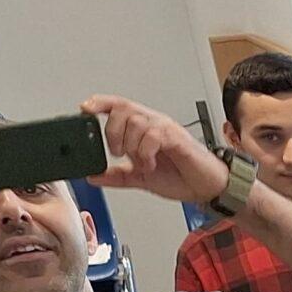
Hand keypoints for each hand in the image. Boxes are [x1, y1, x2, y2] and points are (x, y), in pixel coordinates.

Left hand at [83, 95, 226, 205]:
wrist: (207, 188)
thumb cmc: (181, 177)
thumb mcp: (140, 178)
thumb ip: (117, 176)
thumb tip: (93, 176)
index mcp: (144, 128)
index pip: (118, 105)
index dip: (100, 103)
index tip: (84, 109)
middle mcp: (154, 123)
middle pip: (122, 109)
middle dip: (113, 132)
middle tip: (119, 153)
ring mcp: (165, 128)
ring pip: (135, 121)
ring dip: (131, 146)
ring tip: (141, 163)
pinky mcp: (176, 138)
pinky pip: (152, 135)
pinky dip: (146, 152)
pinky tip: (150, 164)